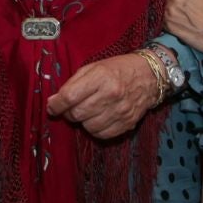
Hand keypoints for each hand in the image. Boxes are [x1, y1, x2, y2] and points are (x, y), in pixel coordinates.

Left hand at [47, 54, 161, 140]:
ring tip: (86, 112)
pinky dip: (95, 129)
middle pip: (77, 114)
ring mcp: (120, 111)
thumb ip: (72, 83)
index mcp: (101, 77)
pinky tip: (97, 119)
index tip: (52, 106)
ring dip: (82, 121)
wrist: (149, 75)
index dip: (56, 105)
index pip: (70, 96)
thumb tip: (53, 102)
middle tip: (70, 108)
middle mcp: (111, 95)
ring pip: (88, 127)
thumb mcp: (94, 67)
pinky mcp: (127, 123)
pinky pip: (102, 135)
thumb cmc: (117, 69)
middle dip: (68, 113)